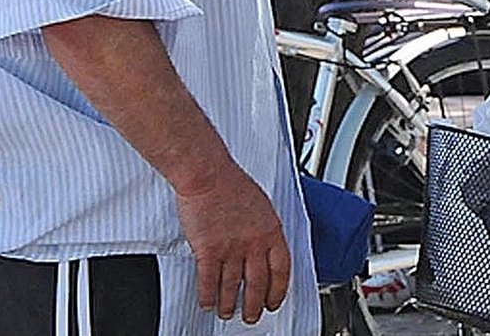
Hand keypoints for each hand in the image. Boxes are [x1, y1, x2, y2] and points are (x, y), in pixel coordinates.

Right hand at [175, 164, 290, 324]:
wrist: (208, 174)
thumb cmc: (231, 183)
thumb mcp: (262, 205)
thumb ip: (265, 228)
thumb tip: (265, 245)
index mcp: (271, 231)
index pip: (281, 270)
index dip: (278, 290)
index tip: (274, 301)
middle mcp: (253, 243)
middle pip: (257, 285)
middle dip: (254, 306)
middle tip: (252, 315)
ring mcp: (231, 249)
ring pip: (232, 287)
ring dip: (229, 305)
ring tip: (228, 312)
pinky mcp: (208, 250)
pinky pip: (209, 282)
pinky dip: (208, 297)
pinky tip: (208, 303)